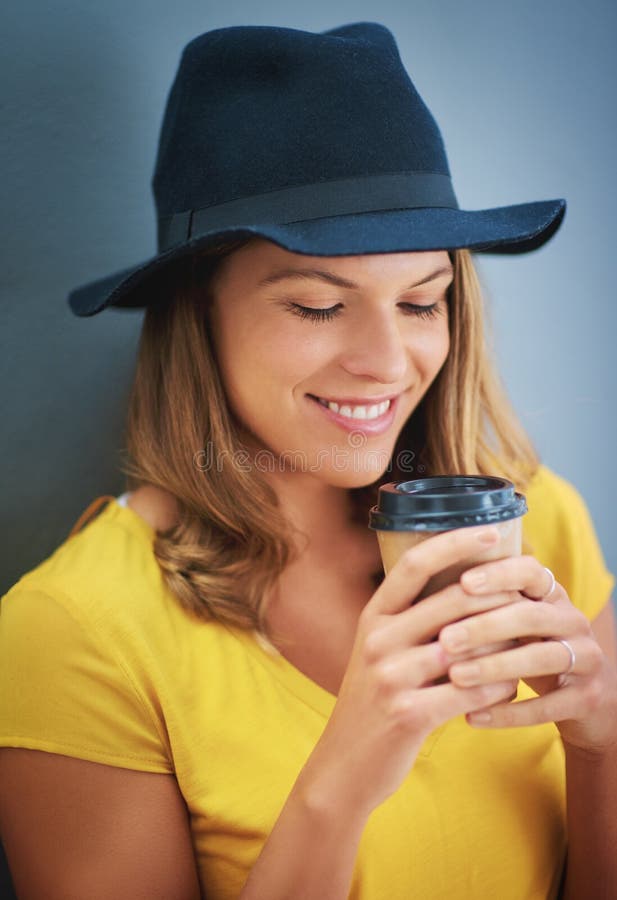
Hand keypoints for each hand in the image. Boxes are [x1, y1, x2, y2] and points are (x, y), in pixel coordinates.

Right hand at [303, 525, 517, 818]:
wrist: (343, 764)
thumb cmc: (372, 702)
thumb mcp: (378, 652)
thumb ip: (410, 621)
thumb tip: (465, 588)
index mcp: (372, 617)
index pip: (413, 564)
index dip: (454, 543)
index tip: (491, 532)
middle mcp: (378, 640)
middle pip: (451, 600)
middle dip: (497, 592)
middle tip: (528, 588)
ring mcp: (391, 676)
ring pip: (469, 647)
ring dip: (505, 644)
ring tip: (527, 640)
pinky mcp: (409, 714)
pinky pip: (471, 692)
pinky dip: (498, 687)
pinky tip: (509, 686)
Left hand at [442, 556, 616, 753]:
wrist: (580, 698)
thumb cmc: (527, 648)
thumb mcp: (512, 621)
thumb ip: (483, 604)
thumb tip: (423, 588)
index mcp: (551, 594)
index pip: (529, 571)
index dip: (499, 574)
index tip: (462, 582)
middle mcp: (573, 620)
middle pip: (532, 616)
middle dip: (485, 626)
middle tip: (445, 639)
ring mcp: (587, 658)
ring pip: (543, 657)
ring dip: (495, 667)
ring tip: (455, 677)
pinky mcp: (588, 697)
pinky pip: (549, 706)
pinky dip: (509, 712)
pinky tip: (473, 717)